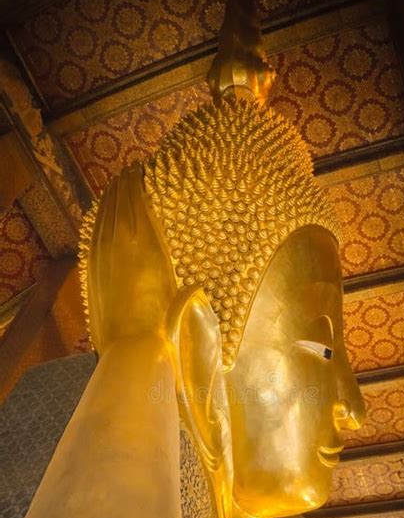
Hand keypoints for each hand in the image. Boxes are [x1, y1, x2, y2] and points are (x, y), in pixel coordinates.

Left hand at [85, 161, 174, 353]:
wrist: (132, 346)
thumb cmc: (161, 325)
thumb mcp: (178, 303)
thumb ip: (184, 291)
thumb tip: (197, 285)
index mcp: (149, 246)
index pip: (140, 204)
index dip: (137, 185)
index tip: (138, 170)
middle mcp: (125, 245)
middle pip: (121, 204)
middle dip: (123, 185)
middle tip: (127, 171)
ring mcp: (104, 256)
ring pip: (104, 216)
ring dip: (109, 198)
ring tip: (113, 185)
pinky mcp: (92, 269)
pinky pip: (93, 234)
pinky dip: (96, 219)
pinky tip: (98, 213)